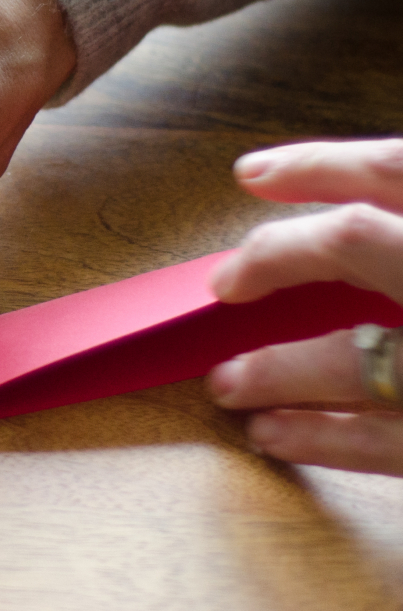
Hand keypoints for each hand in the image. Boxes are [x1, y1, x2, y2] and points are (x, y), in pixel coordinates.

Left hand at [207, 138, 402, 474]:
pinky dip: (322, 439)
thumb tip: (342, 235)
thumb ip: (399, 239)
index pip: (396, 170)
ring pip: (360, 358)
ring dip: (279, 369)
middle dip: (279, 256)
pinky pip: (388, 443)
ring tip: (226, 384)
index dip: (321, 166)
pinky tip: (269, 432)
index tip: (250, 175)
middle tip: (224, 284)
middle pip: (359, 243)